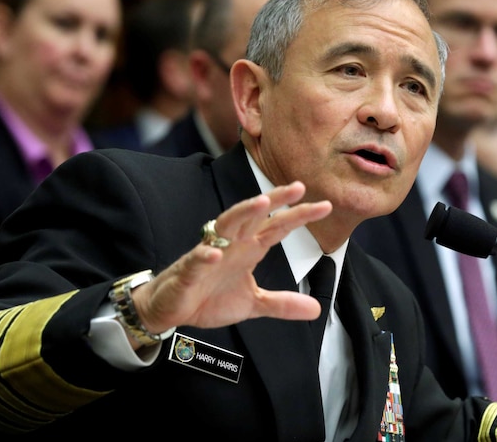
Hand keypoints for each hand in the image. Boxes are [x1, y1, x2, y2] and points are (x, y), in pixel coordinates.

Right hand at [131, 181, 331, 341]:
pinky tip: (214, 252)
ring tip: (261, 202)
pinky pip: (196, 260)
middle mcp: (231, 244)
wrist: (172, 309)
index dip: (299, 216)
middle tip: (298, 187)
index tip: (325, 206)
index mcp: (248, 249)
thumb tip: (316, 309)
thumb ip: (282, 304)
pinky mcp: (189, 271)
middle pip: (255, 216)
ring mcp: (209, 254)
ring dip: (242, 213)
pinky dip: (204, 255)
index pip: (277, 227)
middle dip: (275, 200)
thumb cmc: (210, 297)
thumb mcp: (253, 304)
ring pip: (226, 226)